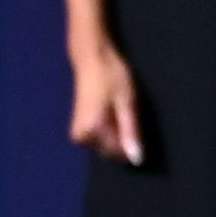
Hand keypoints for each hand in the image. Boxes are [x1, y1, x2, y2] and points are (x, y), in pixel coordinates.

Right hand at [69, 45, 144, 166]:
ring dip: (116, 132)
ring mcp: (78, 134)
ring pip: (106, 145)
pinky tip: (110, 110)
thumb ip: (130, 132)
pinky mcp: (79, 130)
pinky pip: (100, 139)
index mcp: (92, 130)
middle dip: (122, 136)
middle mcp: (81, 136)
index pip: (119, 152)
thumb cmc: (111, 75)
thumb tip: (136, 160)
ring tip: (116, 108)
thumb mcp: (127, 103)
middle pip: (111, 151)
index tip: (131, 118)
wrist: (91, 57)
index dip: (132, 139)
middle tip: (124, 110)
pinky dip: (109, 129)